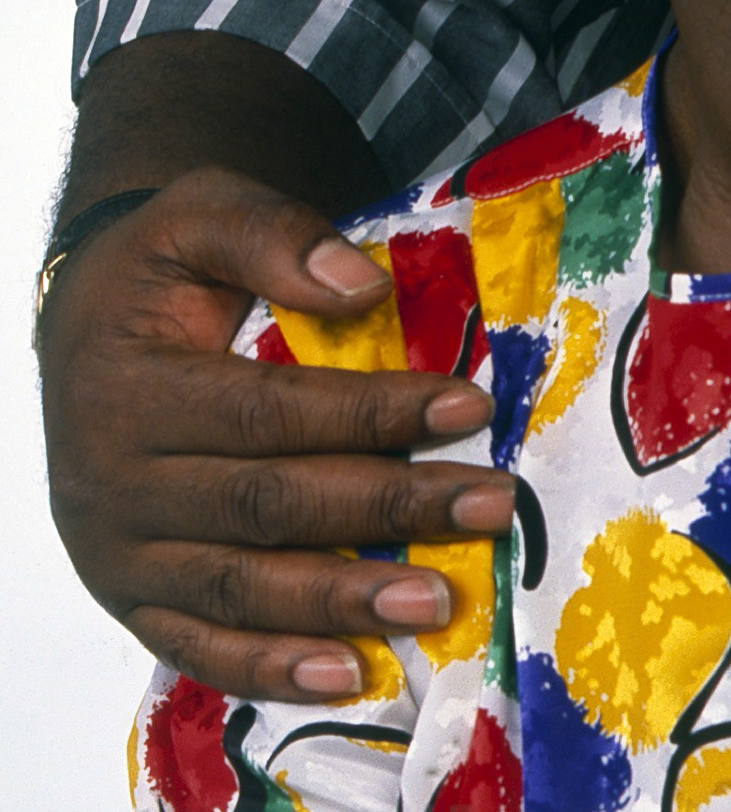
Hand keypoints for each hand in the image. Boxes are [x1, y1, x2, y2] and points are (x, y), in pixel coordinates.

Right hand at [40, 170, 513, 698]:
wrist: (81, 327)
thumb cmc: (158, 269)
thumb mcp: (199, 215)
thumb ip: (273, 236)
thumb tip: (363, 282)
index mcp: (129, 391)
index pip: (270, 411)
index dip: (373, 413)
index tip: (470, 407)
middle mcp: (114, 485)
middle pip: (268, 506)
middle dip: (388, 509)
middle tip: (491, 506)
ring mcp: (117, 554)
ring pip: (239, 588)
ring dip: (343, 601)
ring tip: (438, 600)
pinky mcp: (128, 598)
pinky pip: (196, 646)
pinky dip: (270, 667)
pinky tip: (347, 672)